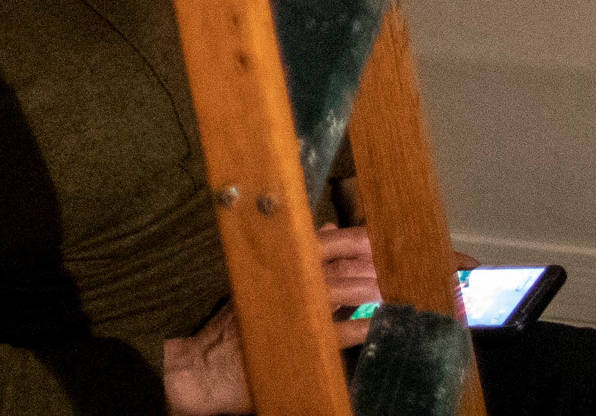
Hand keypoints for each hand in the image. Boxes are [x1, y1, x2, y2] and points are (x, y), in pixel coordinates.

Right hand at [166, 237, 380, 412]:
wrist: (204, 366)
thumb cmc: (234, 326)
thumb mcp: (262, 283)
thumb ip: (299, 256)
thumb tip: (329, 230)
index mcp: (276, 266)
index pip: (320, 244)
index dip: (351, 240)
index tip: (375, 238)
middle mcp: (284, 282)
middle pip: (334, 266)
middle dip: (366, 265)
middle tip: (390, 266)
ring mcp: (291, 311)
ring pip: (338, 293)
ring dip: (366, 290)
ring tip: (386, 291)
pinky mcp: (298, 342)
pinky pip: (337, 332)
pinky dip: (359, 327)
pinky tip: (375, 324)